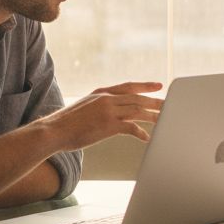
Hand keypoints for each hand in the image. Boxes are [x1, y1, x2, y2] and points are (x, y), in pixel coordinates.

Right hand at [41, 81, 162, 151]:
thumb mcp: (85, 107)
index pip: (128, 86)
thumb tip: (112, 111)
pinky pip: (131, 128)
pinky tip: (147, 138)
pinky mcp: (108, 125)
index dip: (145, 85)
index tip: (159, 85)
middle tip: (170, 104)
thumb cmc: (67, 124)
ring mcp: (108, 111)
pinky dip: (141, 133)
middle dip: (155, 101)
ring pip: (138, 110)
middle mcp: (106, 99)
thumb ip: (100, 106)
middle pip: (138, 98)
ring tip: (165, 121)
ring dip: (153, 116)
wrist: (53, 131)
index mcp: (101, 93)